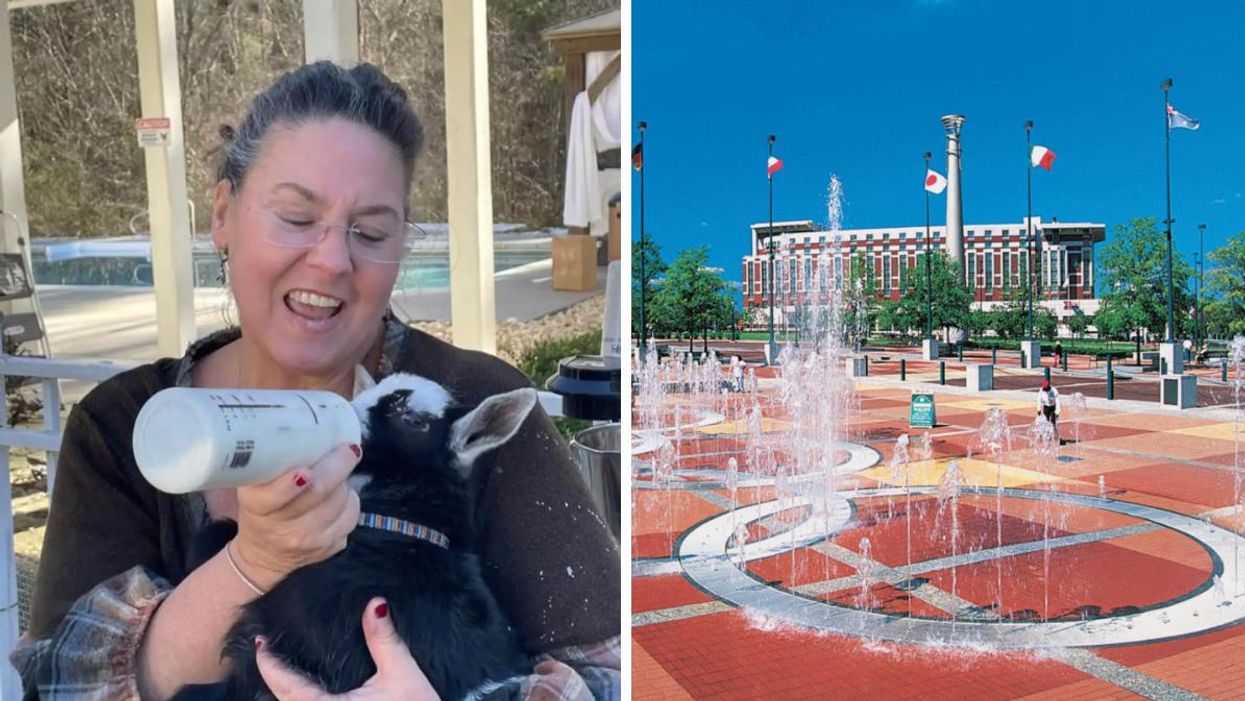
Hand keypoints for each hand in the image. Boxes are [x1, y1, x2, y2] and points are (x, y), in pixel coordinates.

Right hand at [233, 444, 361, 589]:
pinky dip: (350, 500)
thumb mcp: (253, 488)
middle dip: (338, 465)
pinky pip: (352, 515)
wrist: (265, 556)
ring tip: (337, 471)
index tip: (302, 471)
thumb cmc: (260, 511)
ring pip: (341, 500)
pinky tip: (340, 495)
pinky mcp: (332, 547)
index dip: (288, 485)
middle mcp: (285, 529)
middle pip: (319, 492)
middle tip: (347, 448)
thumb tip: (300, 424)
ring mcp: (312, 541)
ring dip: (344, 481)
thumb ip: (269, 464)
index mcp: (258, 508)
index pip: (272, 498)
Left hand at [256, 598, 439, 700]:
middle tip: (268, 652)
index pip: (287, 686)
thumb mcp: (401, 675)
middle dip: (273, 680)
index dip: (270, 664)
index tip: (260, 642)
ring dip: (287, 693)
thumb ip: (384, 640)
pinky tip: (308, 690)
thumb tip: (375, 604)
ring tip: (283, 670)